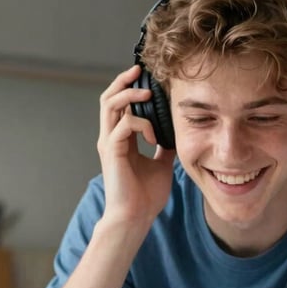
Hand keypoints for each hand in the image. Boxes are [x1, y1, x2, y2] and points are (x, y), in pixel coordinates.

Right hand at [97, 65, 174, 227]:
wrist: (136, 217)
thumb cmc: (146, 195)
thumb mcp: (162, 164)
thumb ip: (165, 145)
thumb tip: (177, 131)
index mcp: (121, 140)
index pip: (120, 105)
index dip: (130, 88)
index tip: (146, 77)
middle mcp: (111, 138)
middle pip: (109, 98)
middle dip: (123, 81)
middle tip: (139, 70)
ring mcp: (109, 144)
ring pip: (110, 105)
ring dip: (129, 95)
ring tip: (147, 93)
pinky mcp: (112, 152)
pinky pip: (123, 125)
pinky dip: (140, 125)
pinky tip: (154, 136)